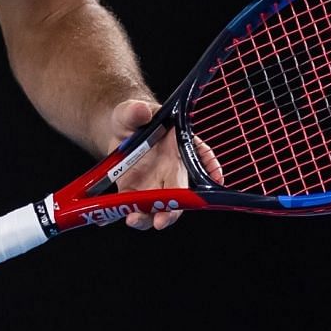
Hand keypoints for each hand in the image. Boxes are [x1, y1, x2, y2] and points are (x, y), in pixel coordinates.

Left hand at [101, 98, 223, 230]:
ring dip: (149, 218)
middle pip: (181, 194)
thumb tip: (141, 110)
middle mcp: (171, 171)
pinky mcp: (135, 194)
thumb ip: (136, 111)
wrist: (116, 133)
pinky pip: (132, 209)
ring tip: (134, 220)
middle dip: (173, 210)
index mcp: (178, 147)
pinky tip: (113, 218)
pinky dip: (124, 216)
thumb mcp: (130, 112)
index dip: (211, 167)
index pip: (201, 156)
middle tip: (162, 220)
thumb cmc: (131, 118)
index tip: (216, 178)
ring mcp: (154, 186)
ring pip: (158, 208)